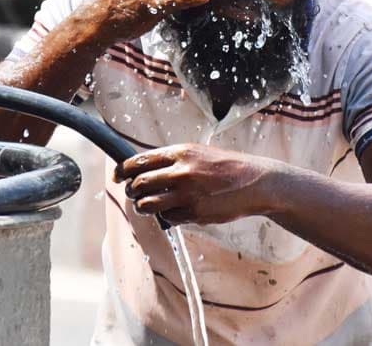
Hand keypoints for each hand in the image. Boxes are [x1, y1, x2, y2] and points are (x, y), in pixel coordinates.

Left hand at [114, 144, 282, 224]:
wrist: (254, 182)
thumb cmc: (225, 167)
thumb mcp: (197, 153)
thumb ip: (172, 159)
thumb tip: (142, 168)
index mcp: (181, 152)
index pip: (139, 161)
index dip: (123, 170)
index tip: (118, 176)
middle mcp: (181, 172)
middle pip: (139, 184)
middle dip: (131, 190)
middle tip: (133, 193)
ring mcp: (187, 194)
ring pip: (147, 204)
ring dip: (142, 206)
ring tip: (147, 205)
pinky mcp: (194, 213)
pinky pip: (167, 218)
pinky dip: (166, 216)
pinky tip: (176, 210)